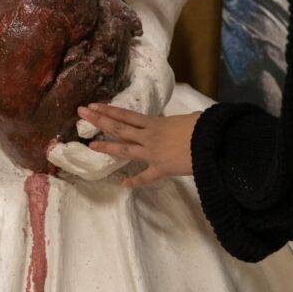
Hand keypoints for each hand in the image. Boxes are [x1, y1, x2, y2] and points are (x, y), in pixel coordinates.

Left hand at [78, 103, 200, 188]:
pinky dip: (135, 181)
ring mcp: (152, 154)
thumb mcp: (190, 118)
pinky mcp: (161, 169)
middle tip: (82, 114)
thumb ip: (182, 121)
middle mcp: (148, 137)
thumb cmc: (202, 127)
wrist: (210, 145)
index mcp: (155, 123)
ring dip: (107, 148)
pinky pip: (146, 177)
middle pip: (119, 128)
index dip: (108, 110)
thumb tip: (187, 121)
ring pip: (125, 150)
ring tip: (90, 146)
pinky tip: (124, 185)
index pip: (126, 115)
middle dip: (99, 121)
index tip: (93, 106)